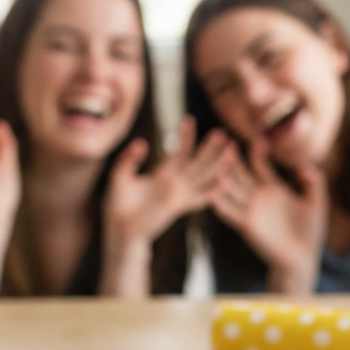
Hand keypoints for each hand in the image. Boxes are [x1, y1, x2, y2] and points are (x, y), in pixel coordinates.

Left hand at [103, 116, 236, 244]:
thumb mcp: (121, 176)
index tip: (189, 119)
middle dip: (209, 149)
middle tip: (221, 133)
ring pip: (203, 177)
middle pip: (197, 162)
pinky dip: (211, 192)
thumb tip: (142, 142)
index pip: (180, 152)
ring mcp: (178, 195)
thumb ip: (130, 158)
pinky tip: (224, 183)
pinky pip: (198, 198)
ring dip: (217, 165)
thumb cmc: (119, 206)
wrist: (120, 230)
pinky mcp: (177, 206)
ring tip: (231, 151)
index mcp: (163, 175)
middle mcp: (174, 184)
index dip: (186, 136)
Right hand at [208, 136, 327, 294]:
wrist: (302, 260)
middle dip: (232, 159)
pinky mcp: (246, 225)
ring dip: (221, 175)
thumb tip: (302, 164)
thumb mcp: (316, 202)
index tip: (258, 139)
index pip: (259, 165)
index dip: (257, 152)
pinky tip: (211, 188)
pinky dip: (218, 201)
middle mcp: (258, 198)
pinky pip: (227, 211)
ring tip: (216, 159)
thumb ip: (314, 181)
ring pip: (229, 188)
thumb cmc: (310, 234)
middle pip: (239, 173)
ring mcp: (250, 210)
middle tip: (224, 141)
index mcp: (273, 190)